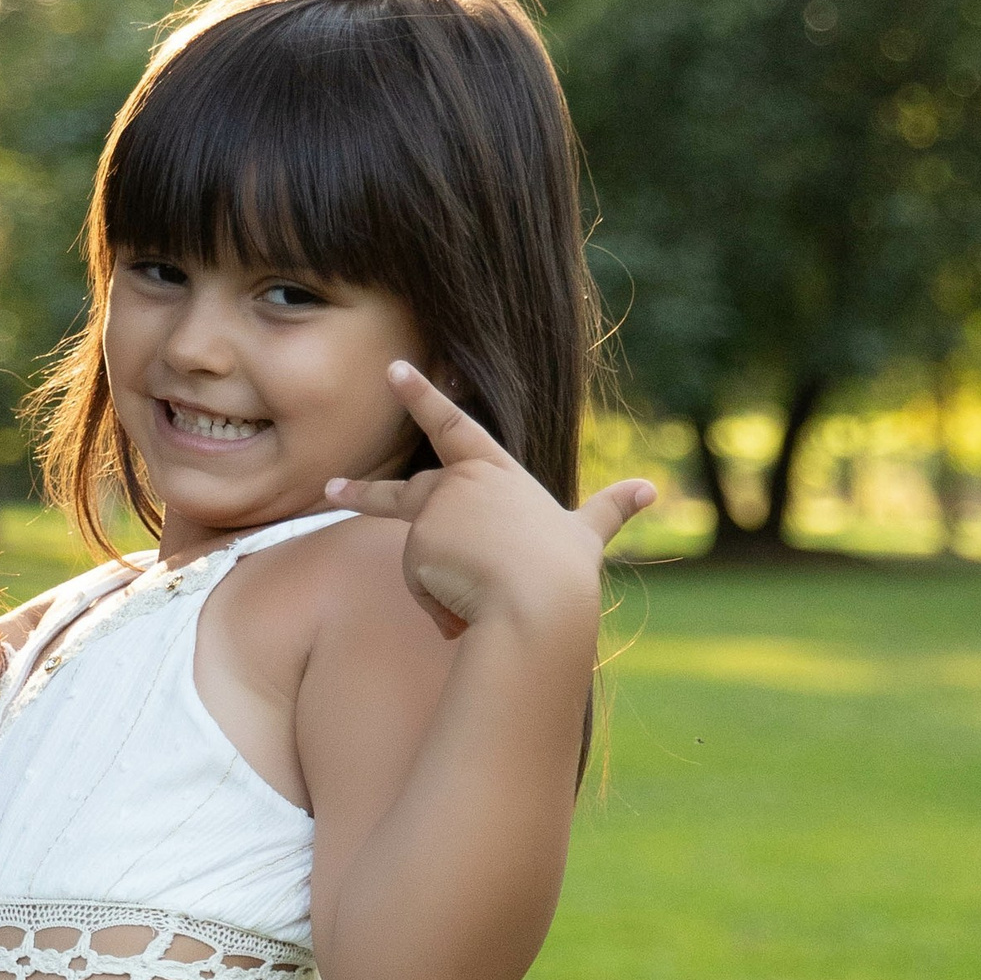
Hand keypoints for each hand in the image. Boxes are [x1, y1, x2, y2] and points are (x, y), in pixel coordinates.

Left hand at [328, 362, 650, 639]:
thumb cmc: (564, 570)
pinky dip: (441, 606)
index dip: (420, 395)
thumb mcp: (586, 535)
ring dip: (443, 589)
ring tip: (481, 601)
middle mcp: (459, 483)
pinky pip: (419, 586)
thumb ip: (608, 510)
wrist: (538, 602)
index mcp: (495, 472)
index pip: (451, 424)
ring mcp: (435, 512)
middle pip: (403, 491)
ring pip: (422, 559)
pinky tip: (466, 610)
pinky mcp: (417, 543)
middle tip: (329, 489)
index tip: (394, 369)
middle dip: (361, 492)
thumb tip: (651, 489)